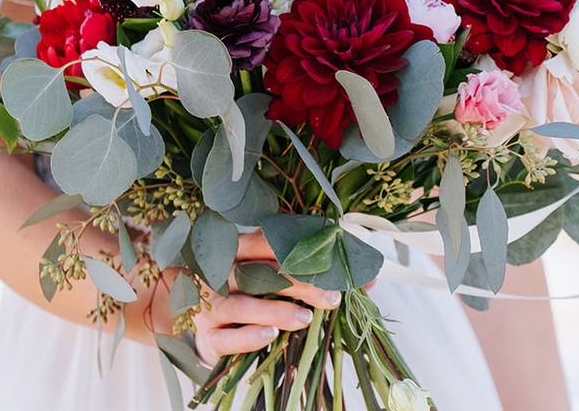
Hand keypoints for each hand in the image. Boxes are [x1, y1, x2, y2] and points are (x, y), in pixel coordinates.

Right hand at [194, 231, 341, 363]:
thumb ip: (316, 273)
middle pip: (258, 273)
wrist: (208, 326)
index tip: (330, 258)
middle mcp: (218, 276)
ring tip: (306, 319)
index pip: (263, 240)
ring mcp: (210, 308)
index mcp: (236, 251)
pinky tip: (272, 335)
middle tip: (332, 297)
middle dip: (298, 284)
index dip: (296, 247)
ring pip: (241, 306)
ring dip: (276, 311)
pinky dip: (250, 337)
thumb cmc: (251, 294)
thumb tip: (370, 279)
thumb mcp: (277, 277)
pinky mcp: (208, 338)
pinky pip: (226, 338)